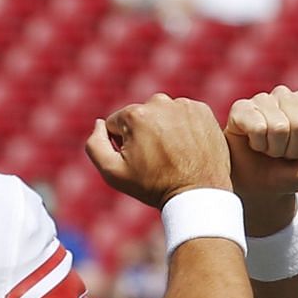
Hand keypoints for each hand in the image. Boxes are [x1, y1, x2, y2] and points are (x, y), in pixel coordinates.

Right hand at [85, 94, 231, 207]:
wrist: (198, 195)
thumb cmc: (153, 186)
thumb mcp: (113, 173)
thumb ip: (95, 144)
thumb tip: (99, 123)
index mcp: (135, 114)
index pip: (116, 124)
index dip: (122, 145)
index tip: (139, 161)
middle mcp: (159, 102)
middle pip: (140, 116)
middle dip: (143, 134)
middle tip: (157, 159)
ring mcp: (184, 105)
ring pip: (162, 114)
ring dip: (164, 129)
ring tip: (173, 154)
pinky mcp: (202, 111)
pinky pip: (183, 115)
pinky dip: (183, 128)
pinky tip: (187, 148)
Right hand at [223, 86, 297, 234]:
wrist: (260, 189)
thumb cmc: (293, 170)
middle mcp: (286, 95)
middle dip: (295, 149)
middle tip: (286, 154)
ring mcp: (262, 99)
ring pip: (279, 127)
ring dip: (276, 150)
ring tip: (270, 150)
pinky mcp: (241, 109)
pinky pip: (258, 127)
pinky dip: (259, 146)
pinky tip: (255, 145)